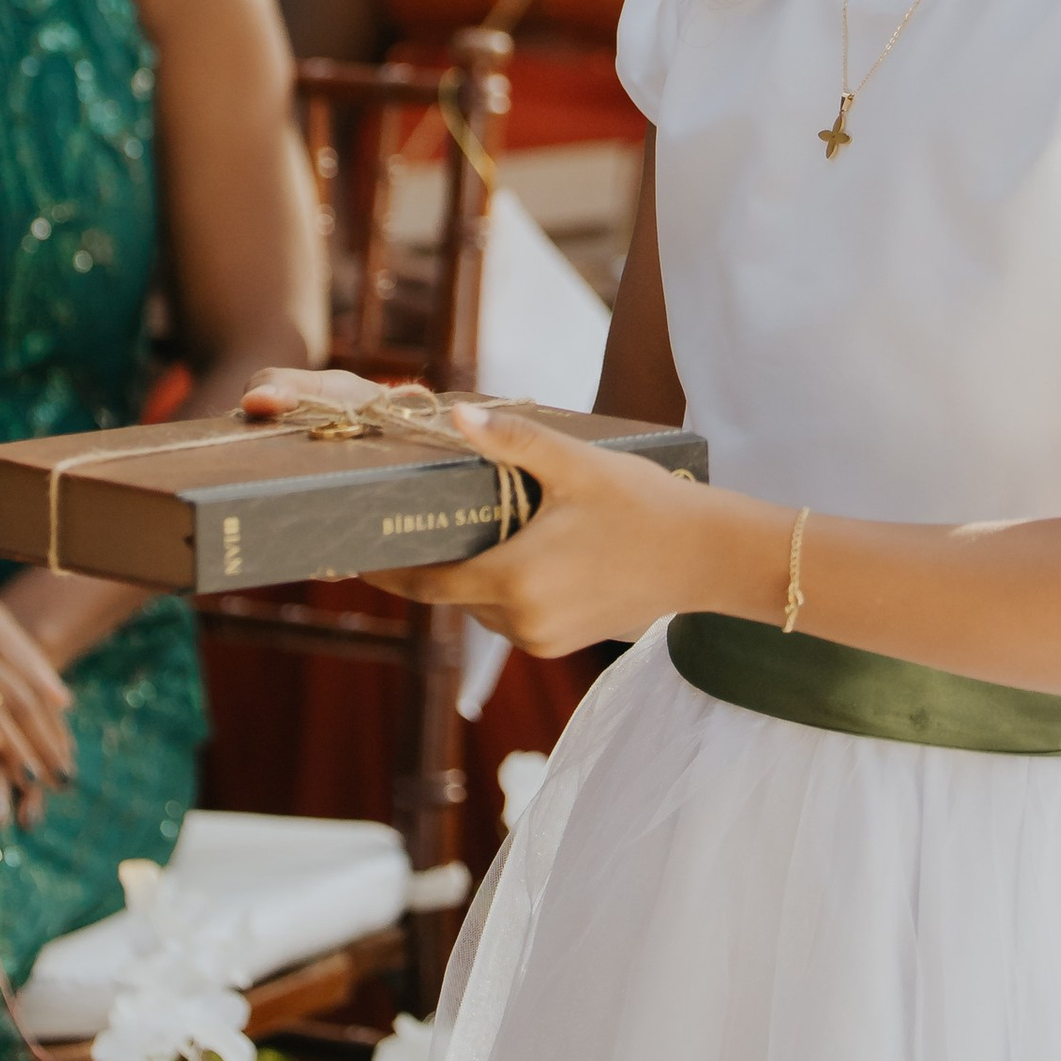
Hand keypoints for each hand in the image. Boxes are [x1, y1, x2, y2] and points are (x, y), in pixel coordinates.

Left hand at [360, 399, 727, 655]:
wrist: (707, 557)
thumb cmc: (645, 505)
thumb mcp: (576, 465)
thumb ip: (513, 442)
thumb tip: (456, 416)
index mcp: (514, 580)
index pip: (426, 584)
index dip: (386, 570)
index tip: (352, 554)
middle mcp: (521, 621)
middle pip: (452, 593)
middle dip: (432, 562)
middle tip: (412, 523)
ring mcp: (542, 639)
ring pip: (481, 607)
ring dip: (472, 575)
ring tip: (466, 530)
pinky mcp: (562, 644)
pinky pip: (511, 617)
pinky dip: (504, 589)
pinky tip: (516, 552)